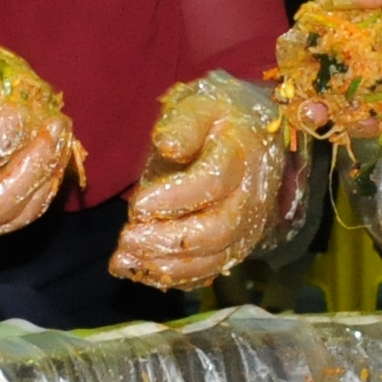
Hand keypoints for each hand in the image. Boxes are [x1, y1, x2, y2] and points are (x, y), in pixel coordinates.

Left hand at [110, 73, 303, 290]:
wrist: (257, 134)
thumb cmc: (219, 117)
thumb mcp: (200, 104)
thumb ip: (184, 122)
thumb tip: (168, 144)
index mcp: (241, 155)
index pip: (212, 183)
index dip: (175, 198)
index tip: (138, 204)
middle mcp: (250, 197)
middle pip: (217, 231)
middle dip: (169, 241)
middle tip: (127, 238)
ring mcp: (247, 225)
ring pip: (215, 258)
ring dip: (168, 266)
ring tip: (125, 260)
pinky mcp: (236, 245)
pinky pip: (210, 271)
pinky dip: (175, 277)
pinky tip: (142, 271)